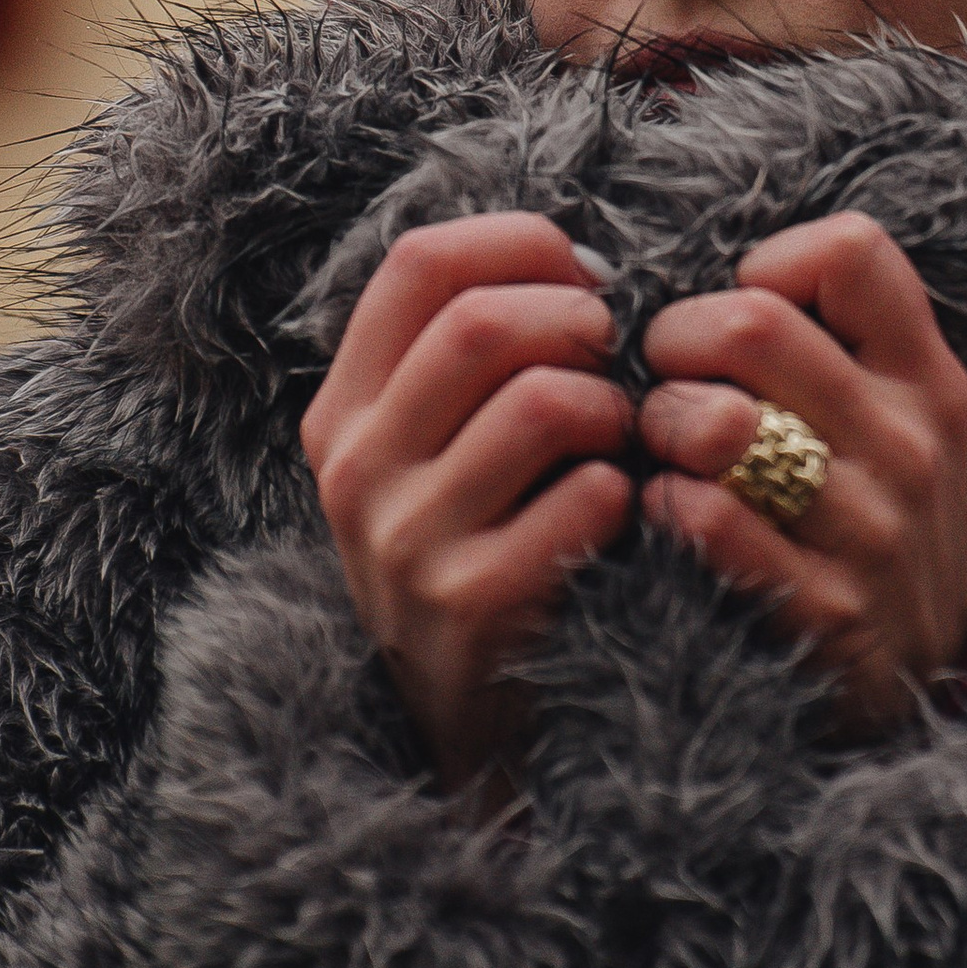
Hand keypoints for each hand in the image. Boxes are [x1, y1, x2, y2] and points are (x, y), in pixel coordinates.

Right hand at [300, 214, 634, 793]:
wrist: (465, 722)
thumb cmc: (481, 547)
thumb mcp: (434, 450)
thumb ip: (472, 356)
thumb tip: (579, 266)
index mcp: (343, 410)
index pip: (421, 263)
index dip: (520, 245)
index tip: (580, 278)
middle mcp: (355, 469)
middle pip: (482, 322)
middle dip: (579, 322)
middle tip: (613, 359)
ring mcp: (404, 541)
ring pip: (542, 402)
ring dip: (611, 407)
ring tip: (616, 440)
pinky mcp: (469, 604)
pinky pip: (584, 496)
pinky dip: (623, 489)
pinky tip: (615, 512)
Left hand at [637, 213, 966, 740]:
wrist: (914, 680)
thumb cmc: (867, 520)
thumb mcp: (891, 421)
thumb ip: (825, 343)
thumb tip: (705, 278)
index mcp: (926, 379)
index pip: (852, 252)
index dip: (768, 266)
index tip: (743, 315)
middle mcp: (910, 445)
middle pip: (753, 324)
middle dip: (673, 342)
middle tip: (665, 381)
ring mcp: (872, 531)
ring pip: (720, 423)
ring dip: (660, 426)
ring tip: (663, 447)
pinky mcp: (825, 611)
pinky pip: (710, 523)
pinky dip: (664, 505)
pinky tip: (668, 511)